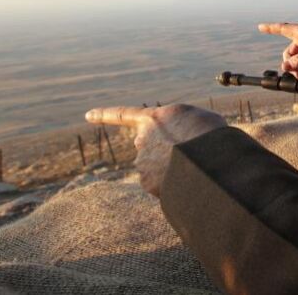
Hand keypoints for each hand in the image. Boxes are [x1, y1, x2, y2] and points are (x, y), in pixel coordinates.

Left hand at [86, 104, 226, 196]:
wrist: (207, 158)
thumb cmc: (210, 134)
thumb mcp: (199, 119)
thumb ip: (181, 127)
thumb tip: (174, 149)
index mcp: (154, 118)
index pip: (124, 114)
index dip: (105, 115)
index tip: (87, 115)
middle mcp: (142, 138)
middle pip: (150, 146)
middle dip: (164, 151)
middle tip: (188, 153)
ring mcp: (142, 161)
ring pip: (157, 166)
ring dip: (172, 167)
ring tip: (194, 166)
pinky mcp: (147, 181)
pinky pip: (161, 183)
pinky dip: (173, 183)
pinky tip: (187, 179)